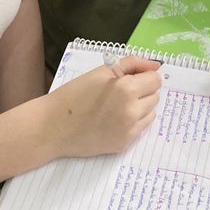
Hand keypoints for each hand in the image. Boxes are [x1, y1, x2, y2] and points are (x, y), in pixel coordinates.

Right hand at [45, 57, 161, 157]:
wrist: (54, 126)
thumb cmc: (74, 94)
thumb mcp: (101, 71)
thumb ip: (131, 64)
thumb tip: (155, 66)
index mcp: (126, 88)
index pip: (155, 80)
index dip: (144, 77)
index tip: (131, 79)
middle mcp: (132, 111)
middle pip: (155, 96)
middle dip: (143, 92)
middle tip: (121, 92)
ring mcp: (129, 130)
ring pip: (150, 113)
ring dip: (140, 107)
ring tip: (117, 106)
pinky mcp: (124, 144)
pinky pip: (141, 129)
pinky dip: (133, 122)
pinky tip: (114, 119)